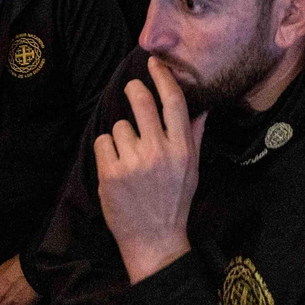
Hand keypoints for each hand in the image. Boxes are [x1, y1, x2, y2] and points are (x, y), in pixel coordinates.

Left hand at [95, 57, 207, 283]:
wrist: (154, 241)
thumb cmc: (174, 202)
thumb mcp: (192, 169)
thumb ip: (194, 136)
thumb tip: (201, 108)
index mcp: (182, 149)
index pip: (173, 102)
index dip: (162, 77)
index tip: (154, 63)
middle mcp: (159, 152)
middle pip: (142, 101)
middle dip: (134, 90)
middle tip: (132, 90)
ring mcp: (133, 163)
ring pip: (120, 125)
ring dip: (122, 135)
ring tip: (130, 156)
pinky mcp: (110, 173)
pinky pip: (103, 141)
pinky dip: (106, 150)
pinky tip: (116, 166)